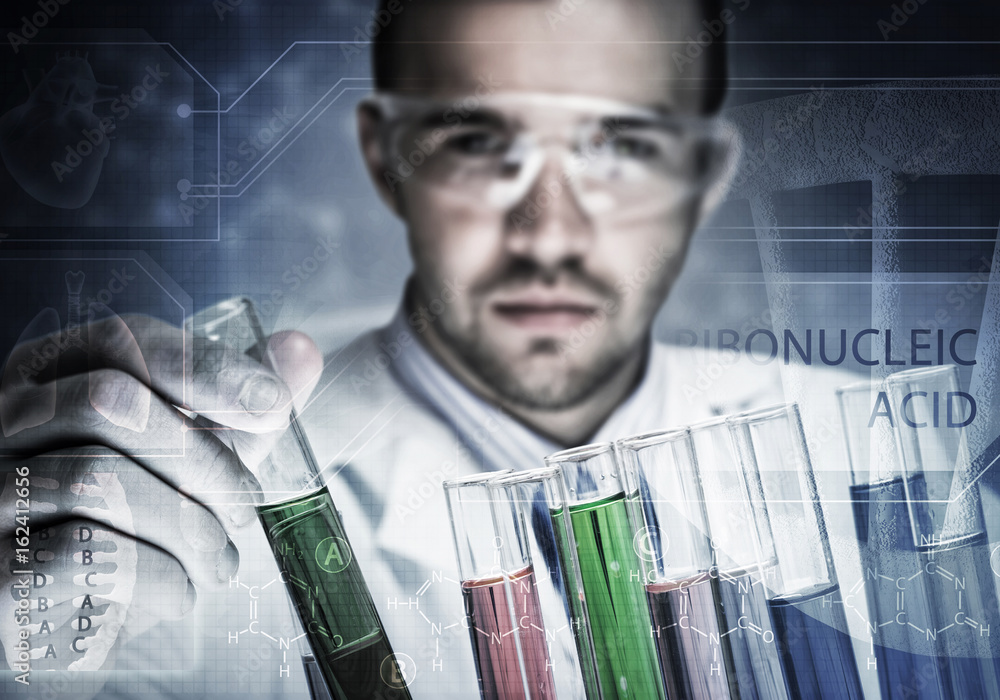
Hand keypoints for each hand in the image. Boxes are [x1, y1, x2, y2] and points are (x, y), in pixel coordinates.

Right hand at [0, 311, 321, 676]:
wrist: (74, 613)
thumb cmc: (136, 517)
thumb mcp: (193, 452)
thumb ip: (239, 405)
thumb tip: (300, 350)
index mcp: (52, 376)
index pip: (122, 340)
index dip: (207, 368)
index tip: (274, 408)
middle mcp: (6, 422)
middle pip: (111, 402)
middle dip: (205, 460)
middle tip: (247, 507)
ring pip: (101, 480)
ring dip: (191, 527)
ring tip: (221, 557)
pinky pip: (86, 555)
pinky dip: (160, 576)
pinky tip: (182, 590)